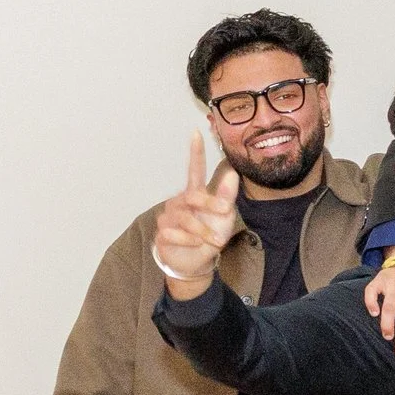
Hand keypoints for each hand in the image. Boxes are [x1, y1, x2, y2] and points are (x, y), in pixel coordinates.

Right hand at [151, 134, 241, 291]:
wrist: (196, 263)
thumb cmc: (209, 236)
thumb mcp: (224, 218)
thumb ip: (227, 196)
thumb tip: (233, 173)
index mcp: (195, 194)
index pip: (194, 170)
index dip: (195, 152)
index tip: (196, 131)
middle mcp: (179, 201)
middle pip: (193, 195)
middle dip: (210, 205)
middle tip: (226, 213)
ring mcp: (168, 216)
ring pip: (185, 218)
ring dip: (202, 230)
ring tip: (213, 240)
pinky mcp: (161, 232)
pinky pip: (174, 234)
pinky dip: (189, 241)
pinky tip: (193, 244)